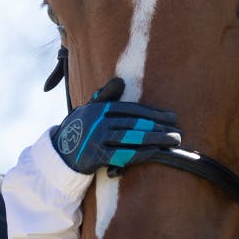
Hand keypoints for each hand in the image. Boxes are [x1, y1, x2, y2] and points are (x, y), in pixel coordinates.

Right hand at [52, 78, 181, 174]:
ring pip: (132, 138)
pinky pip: (124, 154)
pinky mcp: (97, 157)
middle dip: (159, 127)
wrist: (60, 153)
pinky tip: (157, 152)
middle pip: (135, 123)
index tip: (171, 117)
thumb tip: (120, 81)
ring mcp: (97, 139)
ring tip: (174, 141)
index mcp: (99, 108)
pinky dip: (142, 153)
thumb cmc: (81, 129)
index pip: (132, 110)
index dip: (154, 113)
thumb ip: (105, 96)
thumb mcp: (89, 109)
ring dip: (156, 139)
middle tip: (178, 130)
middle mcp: (98, 122)